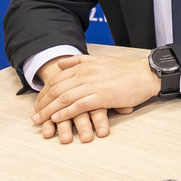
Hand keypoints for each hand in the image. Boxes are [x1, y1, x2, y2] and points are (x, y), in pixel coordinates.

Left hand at [30, 55, 148, 143]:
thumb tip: (60, 63)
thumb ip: (79, 61)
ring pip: (64, 98)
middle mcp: (85, 75)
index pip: (56, 80)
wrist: (145, 75)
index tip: (38, 103)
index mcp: (84, 67)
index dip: (44, 92)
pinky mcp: (102, 97)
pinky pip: (78, 106)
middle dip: (42, 103)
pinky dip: (65, 113)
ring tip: (40, 120)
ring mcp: (93, 85)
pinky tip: (57, 119)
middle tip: (34, 114)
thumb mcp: (100, 60)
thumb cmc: (125, 71)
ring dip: (49, 111)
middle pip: (56, 89)